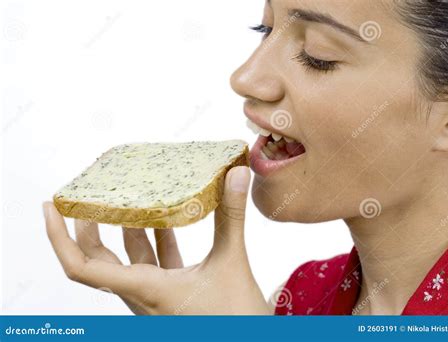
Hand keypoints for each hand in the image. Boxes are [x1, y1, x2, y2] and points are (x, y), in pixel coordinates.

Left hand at [44, 166, 270, 314]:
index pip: (82, 267)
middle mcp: (140, 293)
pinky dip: (153, 239)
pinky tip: (163, 218)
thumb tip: (236, 175)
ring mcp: (153, 294)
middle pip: (96, 260)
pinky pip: (152, 263)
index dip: (58, 237)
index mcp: (144, 288)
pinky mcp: (169, 293)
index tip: (50, 207)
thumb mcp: (231, 263)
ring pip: (126, 259)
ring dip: (123, 229)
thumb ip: (231, 217)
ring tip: (124, 196)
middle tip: (86, 196)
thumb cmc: (235, 318)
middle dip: (86, 227)